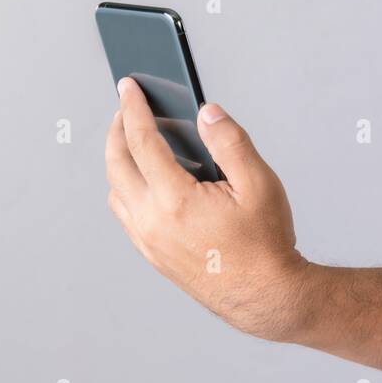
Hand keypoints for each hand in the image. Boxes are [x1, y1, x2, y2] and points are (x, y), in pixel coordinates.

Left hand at [104, 76, 305, 342]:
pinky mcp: (152, 255)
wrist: (266, 296)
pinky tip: (149, 179)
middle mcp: (151, 221)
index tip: (128, 87)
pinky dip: (127, 187)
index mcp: (175, 200)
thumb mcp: (259, 184)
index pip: (141, 141)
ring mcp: (148, 241)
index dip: (133, 108)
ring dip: (119, 160)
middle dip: (117, 129)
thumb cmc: (266, 243)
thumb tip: (207, 113)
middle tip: (127, 107)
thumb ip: (230, 142)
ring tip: (138, 140)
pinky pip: (125, 213)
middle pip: (116, 164)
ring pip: (115, 190)